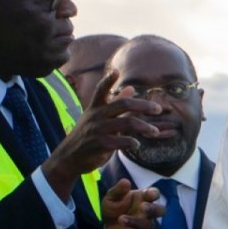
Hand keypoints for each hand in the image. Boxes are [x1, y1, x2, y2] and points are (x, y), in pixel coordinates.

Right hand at [41, 75, 165, 201]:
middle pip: (123, 104)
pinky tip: (137, 144)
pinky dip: (132, 142)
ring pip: (126, 122)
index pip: (101, 90)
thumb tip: (131, 88)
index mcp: (95, 107)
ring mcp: (97, 130)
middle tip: (158, 109)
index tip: (116, 71)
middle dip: (143, 105)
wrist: (69, 157)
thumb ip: (116, 103)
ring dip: (144, 126)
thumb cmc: (89, 135)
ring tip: (155, 131)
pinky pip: (120, 141)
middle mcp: (96, 116)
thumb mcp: (100, 117)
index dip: (108, 80)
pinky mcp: (99, 145)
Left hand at [100, 178, 163, 228]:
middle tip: (143, 206)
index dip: (154, 194)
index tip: (150, 194)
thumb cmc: (114, 207)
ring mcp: (145, 225)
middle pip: (160, 211)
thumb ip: (118, 190)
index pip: (154, 194)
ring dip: (135, 222)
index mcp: (143, 198)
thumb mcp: (112, 197)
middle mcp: (147, 212)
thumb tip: (125, 181)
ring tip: (120, 218)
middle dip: (153, 209)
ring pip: (147, 225)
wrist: (108, 226)